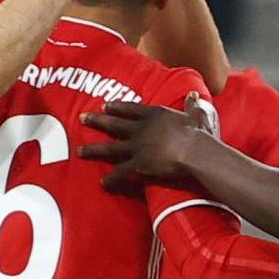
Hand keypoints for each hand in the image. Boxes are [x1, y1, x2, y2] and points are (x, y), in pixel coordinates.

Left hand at [79, 92, 215, 186]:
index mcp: (154, 114)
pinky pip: (121, 172)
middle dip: (97, 121)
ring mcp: (138, 146)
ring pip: (110, 148)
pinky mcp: (138, 164)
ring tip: (80, 151)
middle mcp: (141, 128)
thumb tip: (194, 95)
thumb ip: (193, 106)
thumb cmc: (199, 133)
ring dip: (94, 149)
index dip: (116, 107)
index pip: (130, 108)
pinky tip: (103, 183)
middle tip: (82, 118)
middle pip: (114, 124)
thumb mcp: (197, 114)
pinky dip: (112, 179)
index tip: (104, 106)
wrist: (196, 151)